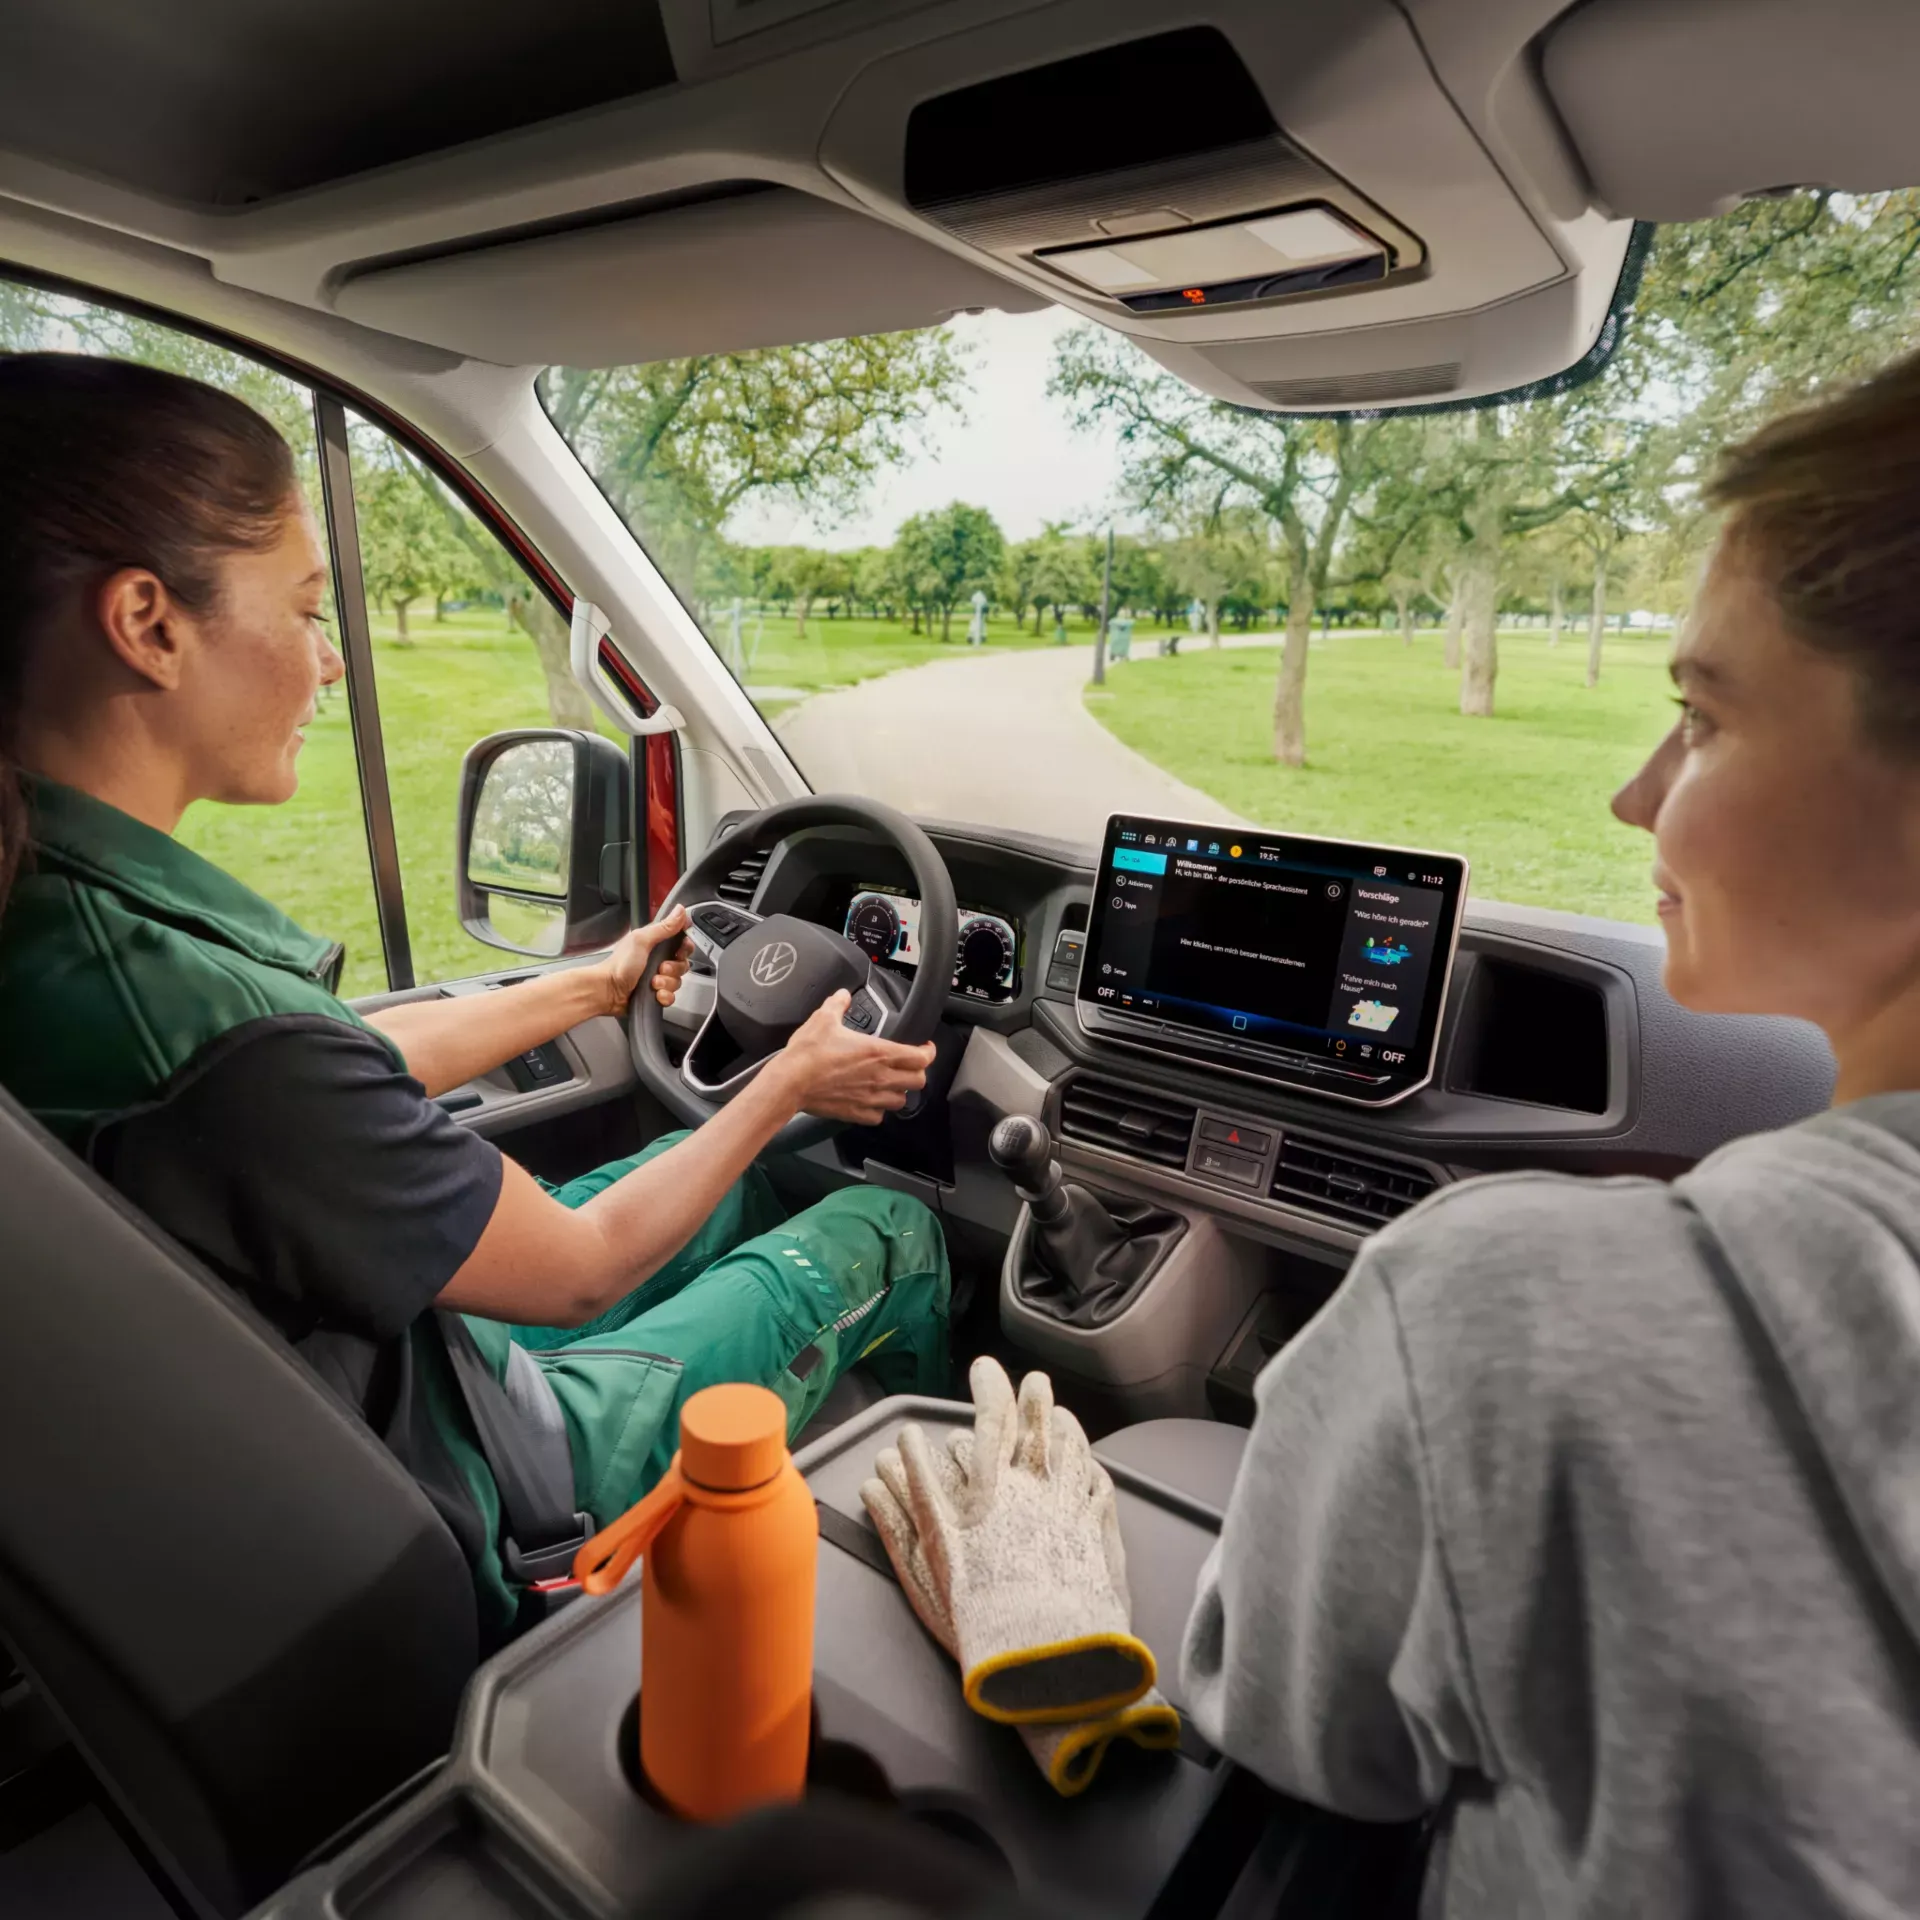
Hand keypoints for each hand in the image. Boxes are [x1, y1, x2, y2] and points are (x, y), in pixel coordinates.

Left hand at [593, 905, 691, 1018]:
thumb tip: (680, 910)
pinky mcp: (656, 994)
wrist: (607, 991)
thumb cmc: (619, 965)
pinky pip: (672, 996)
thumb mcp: (642, 941)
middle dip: (674, 968)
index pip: (681, 942)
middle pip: (683, 963)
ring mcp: (658, 978)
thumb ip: (664, 926)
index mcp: (655, 944)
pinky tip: (655, 994)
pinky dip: (664, 996)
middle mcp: (658, 960)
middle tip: (661, 968)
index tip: (679, 950)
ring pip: (678, 981)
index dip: (685, 947)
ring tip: (652, 983)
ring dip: (667, 983)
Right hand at [772, 989, 936, 1124]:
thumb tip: (842, 996)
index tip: (925, 1048)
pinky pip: (878, 1117)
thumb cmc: (807, 1054)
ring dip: (899, 1091)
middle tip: (909, 1065)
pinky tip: (870, 1101)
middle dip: (917, 1072)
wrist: (790, 1082)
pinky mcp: (856, 1113)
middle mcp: (879, 1077)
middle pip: (918, 1081)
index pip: (921, 1057)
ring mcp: (870, 1098)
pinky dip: (878, 1110)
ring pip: (901, 1101)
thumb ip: (838, 1004)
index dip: (928, 1052)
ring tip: (891, 1084)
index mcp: (878, 1053)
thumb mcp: (823, 1019)